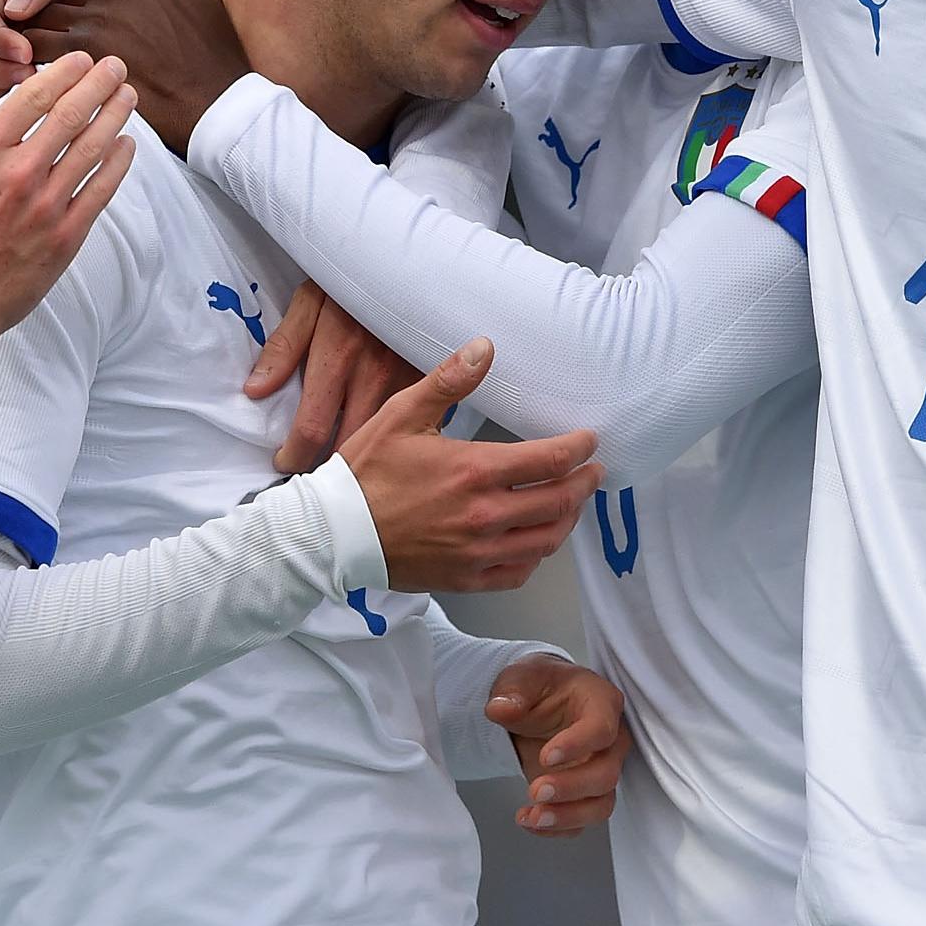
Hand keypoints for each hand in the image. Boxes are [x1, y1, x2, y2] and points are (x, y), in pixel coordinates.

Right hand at [0, 58, 135, 440]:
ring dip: (114, 117)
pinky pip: (100, 191)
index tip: (81, 60)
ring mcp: (47, 205)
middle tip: (116, 67)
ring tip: (128, 97)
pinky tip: (126, 146)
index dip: (64, 73)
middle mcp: (19, 172)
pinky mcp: (66, 236)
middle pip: (70, 114)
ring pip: (92, 148)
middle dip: (98, 84)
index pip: (34, 97)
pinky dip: (117, 164)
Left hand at [23, 0, 247, 153]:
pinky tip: (28, 77)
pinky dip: (28, 62)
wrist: (216, 101)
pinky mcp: (88, 53)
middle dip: (41, 17)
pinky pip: (39, 50)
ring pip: (41, 19)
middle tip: (27, 39)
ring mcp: (100, 18)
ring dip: (28, 40)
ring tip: (20, 60)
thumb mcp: (197, 1)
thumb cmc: (212, 59)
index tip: (52, 8)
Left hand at [250, 282, 423, 472]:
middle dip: (325, 466)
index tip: (283, 461)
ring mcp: (406, 383)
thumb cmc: (356, 281)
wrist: (412, 262)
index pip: (311, 428)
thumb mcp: (311, 300)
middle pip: (347, 447)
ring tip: (344, 465)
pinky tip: (382, 443)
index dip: (293, 455)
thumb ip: (283, 346)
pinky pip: (410, 425)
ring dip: (360, 460)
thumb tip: (255, 389)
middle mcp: (372, 377)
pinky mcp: (428, 382)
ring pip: (381, 444)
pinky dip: (394, 440)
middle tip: (310, 471)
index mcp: (336, 357)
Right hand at [338, 341, 597, 592]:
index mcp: (474, 470)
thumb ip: (449, 381)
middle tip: (593, 472)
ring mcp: (477, 552)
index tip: (589, 441)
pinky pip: (519, 572)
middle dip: (584, 484)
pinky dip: (536, 556)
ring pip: (546, 540)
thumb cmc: (365, 471)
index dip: (578, 449)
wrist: (333, 532)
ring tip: (572, 503)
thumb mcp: (402, 413)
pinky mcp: (466, 578)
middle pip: (559, 502)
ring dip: (568, 519)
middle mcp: (484, 515)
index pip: (550, 460)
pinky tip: (536, 541)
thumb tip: (485, 347)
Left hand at [485, 654, 628, 836]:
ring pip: (601, 804)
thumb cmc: (539, 685)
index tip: (546, 756)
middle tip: (535, 791)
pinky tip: (530, 822)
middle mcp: (610, 741)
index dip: (577, 746)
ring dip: (568, 816)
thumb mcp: (522, 676)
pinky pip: (582, 819)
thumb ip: (513, 690)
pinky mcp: (586, 793)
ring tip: (532, 818)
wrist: (535, 702)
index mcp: (601, 703)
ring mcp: (600, 769)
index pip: (602, 729)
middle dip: (571, 788)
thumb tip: (500, 708)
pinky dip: (558, 827)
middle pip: (606, 774)